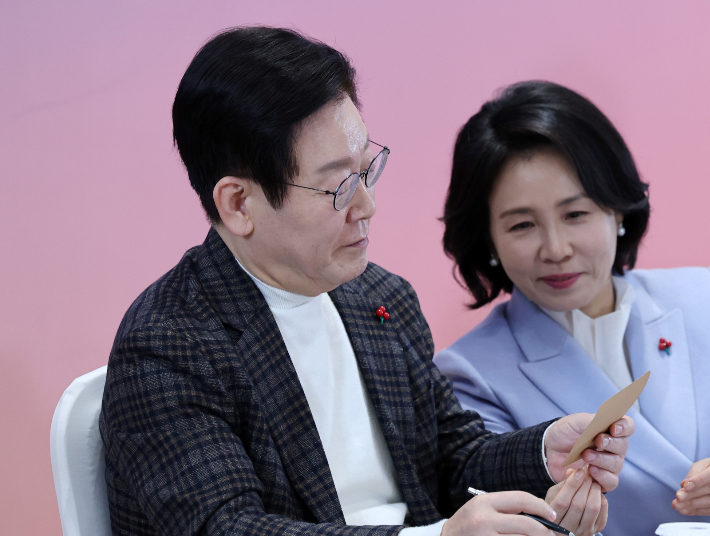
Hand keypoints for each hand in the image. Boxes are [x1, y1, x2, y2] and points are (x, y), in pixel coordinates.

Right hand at [442, 490, 557, 535]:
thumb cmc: (467, 528)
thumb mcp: (480, 510)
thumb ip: (505, 509)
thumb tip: (540, 512)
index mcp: (483, 502)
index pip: (521, 498)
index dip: (541, 507)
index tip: (551, 515)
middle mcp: (483, 520)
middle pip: (527, 524)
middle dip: (545, 531)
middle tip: (552, 535)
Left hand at [545, 413, 633, 491]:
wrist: (549, 449)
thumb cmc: (565, 433)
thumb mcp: (575, 422)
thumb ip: (591, 420)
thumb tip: (607, 419)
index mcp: (610, 430)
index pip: (627, 427)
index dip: (624, 427)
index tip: (613, 428)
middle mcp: (614, 448)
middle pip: (623, 446)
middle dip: (611, 443)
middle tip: (598, 441)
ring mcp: (609, 464)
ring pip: (616, 464)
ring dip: (602, 459)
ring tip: (586, 455)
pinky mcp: (601, 479)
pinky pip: (611, 481)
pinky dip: (602, 476)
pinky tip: (590, 470)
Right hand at [546, 467, 607, 535]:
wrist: (565, 525)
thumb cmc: (556, 506)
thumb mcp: (553, 495)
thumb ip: (563, 484)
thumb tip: (573, 472)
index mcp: (552, 519)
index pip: (562, 502)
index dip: (571, 485)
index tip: (579, 471)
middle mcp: (567, 529)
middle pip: (578, 505)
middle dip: (584, 485)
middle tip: (587, 473)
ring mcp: (582, 531)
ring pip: (592, 509)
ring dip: (594, 491)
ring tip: (593, 481)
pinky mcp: (595, 531)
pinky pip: (602, 514)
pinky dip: (601, 499)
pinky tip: (597, 492)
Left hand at [673, 458, 709, 514]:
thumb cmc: (708, 468)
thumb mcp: (702, 465)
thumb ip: (694, 473)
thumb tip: (684, 484)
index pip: (709, 476)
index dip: (698, 482)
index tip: (686, 487)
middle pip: (708, 491)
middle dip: (692, 495)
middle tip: (678, 497)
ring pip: (709, 502)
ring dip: (692, 505)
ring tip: (677, 505)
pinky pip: (709, 510)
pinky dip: (696, 511)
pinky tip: (684, 510)